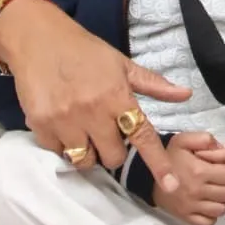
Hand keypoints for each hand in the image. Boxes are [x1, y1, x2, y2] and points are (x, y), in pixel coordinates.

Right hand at [0, 0, 190, 192]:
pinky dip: (62, 145)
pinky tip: (62, 123)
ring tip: (83, 130)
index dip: (158, 162)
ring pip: (85, 161)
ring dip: (88, 152)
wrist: (39, 39)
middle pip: (113, 158)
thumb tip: (186, 94)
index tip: (172, 185)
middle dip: (113, 151)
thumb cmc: (85, 50)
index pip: (142, 136)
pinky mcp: (41, 125)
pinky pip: (58, 153)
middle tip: (104, 131)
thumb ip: (153, 84)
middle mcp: (93, 112)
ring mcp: (65, 121)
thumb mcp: (122, 63)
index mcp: (117, 96)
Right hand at [153, 132, 224, 224]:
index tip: (219, 168)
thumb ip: (205, 140)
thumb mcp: (184, 140)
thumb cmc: (170, 157)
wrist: (148, 175)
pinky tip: (206, 204)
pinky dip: (211, 215)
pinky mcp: (186, 217)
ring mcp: (191, 207)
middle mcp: (196, 191)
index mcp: (198, 171)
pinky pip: (209, 222)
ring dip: (221, 201)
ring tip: (213, 193)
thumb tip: (223, 149)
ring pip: (221, 209)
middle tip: (218, 181)